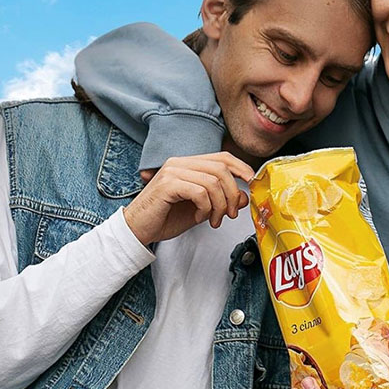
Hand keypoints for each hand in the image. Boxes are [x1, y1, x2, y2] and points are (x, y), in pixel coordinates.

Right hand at [124, 153, 254, 244]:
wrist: (138, 230)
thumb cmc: (166, 218)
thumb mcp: (202, 209)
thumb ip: (221, 200)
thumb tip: (244, 197)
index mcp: (187, 164)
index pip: (222, 157)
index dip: (241, 167)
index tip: (251, 182)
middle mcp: (179, 163)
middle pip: (221, 169)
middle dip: (232, 194)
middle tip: (229, 214)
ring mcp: (172, 171)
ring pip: (213, 182)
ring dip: (219, 205)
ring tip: (213, 220)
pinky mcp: (167, 184)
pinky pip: (200, 192)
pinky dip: (205, 208)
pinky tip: (199, 217)